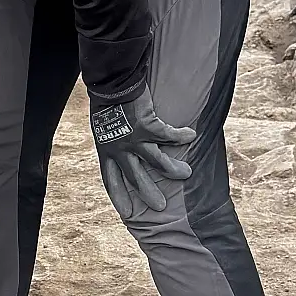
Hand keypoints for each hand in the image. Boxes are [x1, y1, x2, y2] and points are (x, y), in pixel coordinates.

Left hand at [90, 87, 193, 219]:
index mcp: (106, 150)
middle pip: (135, 177)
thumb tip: (122, 145)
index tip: (127, 212)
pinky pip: (169, 135)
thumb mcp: (103, 126)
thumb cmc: (105, 100)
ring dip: (172, 170)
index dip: (119, 196)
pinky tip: (191, 134)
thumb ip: (114, 139)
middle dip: (148, 192)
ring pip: (156, 162)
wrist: (111, 83)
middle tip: (160, 206)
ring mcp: (134, 140)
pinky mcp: (148, 127)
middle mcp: (119, 149)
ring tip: (186, 174)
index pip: (111, 179)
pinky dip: (181, 135)